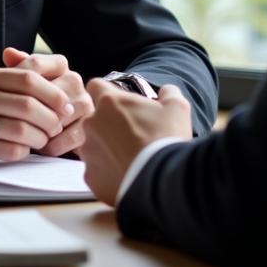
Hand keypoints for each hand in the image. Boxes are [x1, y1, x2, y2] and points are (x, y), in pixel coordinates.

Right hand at [0, 63, 75, 165]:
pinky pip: (9, 150)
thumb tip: (56, 74)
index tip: (66, 105)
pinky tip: (25, 150)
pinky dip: (24, 151)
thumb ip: (13, 77)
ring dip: (41, 137)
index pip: (29, 78)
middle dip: (52, 118)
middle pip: (29, 104)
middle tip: (59, 126)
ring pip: (21, 129)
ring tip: (44, 140)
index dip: (54, 92)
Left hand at [2, 47, 94, 156]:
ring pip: (57, 116)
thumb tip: (8, 52)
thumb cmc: (38, 106)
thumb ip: (18, 69)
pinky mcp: (90, 126)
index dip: (16, 81)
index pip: (36, 64)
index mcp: (58, 66)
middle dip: (29, 112)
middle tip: (13, 123)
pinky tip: (43, 147)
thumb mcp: (25, 87)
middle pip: (46, 93)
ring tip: (27, 137)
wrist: (59, 130)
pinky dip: (53, 145)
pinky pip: (69, 137)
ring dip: (40, 131)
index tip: (3, 96)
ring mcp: (85, 103)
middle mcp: (74, 80)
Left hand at [77, 78, 191, 204]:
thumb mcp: (177, 107)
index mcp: (109, 102)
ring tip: (128, 157)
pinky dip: (107, 172)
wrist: (162, 181)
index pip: (95, 86)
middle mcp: (92, 124)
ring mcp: (89, 152)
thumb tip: (166, 92)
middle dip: (108, 124)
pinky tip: (125, 175)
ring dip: (106, 148)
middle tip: (131, 134)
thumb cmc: (167, 139)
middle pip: (94, 119)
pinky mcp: (91, 177)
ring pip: (92, 145)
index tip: (119, 102)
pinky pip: (95, 171)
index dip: (107, 92)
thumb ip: (168, 93)